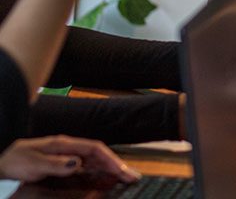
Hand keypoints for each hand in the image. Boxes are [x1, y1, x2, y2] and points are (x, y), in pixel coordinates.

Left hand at [0, 136, 140, 182]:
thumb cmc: (15, 160)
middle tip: (132, 177)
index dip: (110, 159)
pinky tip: (103, 180)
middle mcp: (68, 149)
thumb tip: (78, 163)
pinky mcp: (62, 165)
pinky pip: (86, 168)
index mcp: (64, 144)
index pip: (95, 149)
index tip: (121, 171)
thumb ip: (56, 163)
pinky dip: (98, 173)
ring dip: (109, 169)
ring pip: (94, 162)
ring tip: (124, 179)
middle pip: (99, 155)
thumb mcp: (34, 162)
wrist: (1, 161)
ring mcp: (66, 157)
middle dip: (116, 165)